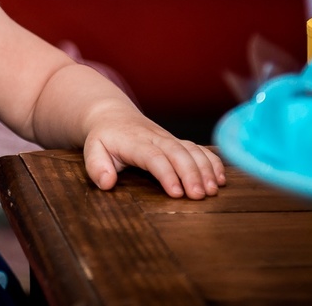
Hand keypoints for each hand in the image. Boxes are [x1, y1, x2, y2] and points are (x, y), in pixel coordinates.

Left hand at [83, 111, 225, 199]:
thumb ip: (96, 166)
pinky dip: (212, 161)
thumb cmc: (104, 138)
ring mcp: (169, 139)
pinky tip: (220, 178)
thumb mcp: (92, 150)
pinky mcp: (178, 142)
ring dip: (205, 169)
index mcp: (134, 142)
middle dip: (191, 173)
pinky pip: (199, 149)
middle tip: (200, 195)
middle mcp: (155, 138)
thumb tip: (106, 183)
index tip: (177, 193)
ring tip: (213, 190)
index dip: (167, 174)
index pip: (153, 157)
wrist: (112, 115)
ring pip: (192, 150)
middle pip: (178, 153)